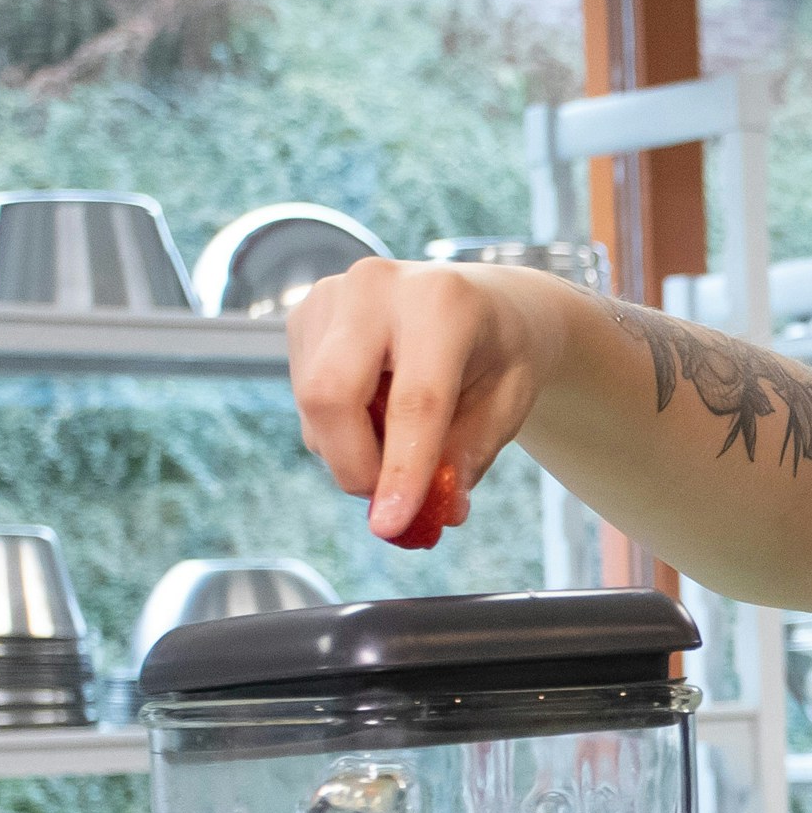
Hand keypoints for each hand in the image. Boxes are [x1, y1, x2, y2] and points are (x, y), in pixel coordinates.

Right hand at [287, 258, 547, 546]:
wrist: (484, 301)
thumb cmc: (499, 352)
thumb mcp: (507, 405)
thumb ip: (467, 457)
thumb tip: (435, 511)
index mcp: (443, 301)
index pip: (415, 400)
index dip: (401, 469)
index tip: (391, 525)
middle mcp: (378, 286)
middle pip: (332, 394)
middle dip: (354, 465)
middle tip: (388, 501)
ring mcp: (332, 296)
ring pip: (312, 403)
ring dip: (348, 449)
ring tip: (398, 442)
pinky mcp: (305, 314)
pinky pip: (304, 397)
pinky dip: (337, 427)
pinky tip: (375, 410)